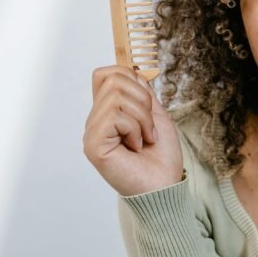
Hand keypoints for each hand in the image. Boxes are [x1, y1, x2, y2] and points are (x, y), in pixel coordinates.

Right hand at [83, 66, 184, 196]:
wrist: (165, 185)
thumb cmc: (162, 156)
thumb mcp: (156, 115)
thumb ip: (142, 93)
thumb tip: (132, 71)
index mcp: (109, 112)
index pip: (105, 74)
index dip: (128, 77)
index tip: (146, 100)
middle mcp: (96, 120)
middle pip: (114, 79)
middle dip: (142, 100)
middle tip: (149, 127)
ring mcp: (93, 132)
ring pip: (117, 96)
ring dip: (142, 118)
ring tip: (145, 139)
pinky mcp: (93, 144)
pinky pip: (115, 116)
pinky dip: (135, 129)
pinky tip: (136, 147)